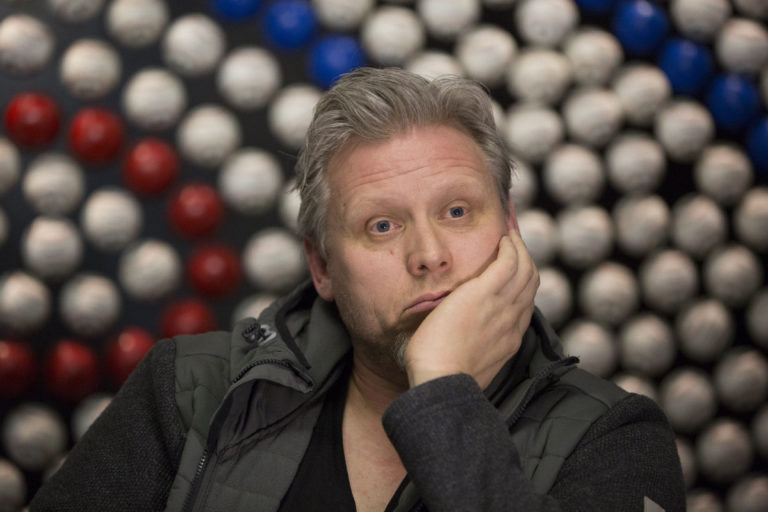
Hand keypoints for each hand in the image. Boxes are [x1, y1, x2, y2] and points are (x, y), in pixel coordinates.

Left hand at [404, 230, 538, 388]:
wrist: (440, 381)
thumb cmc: (443, 378)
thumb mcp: (469, 364)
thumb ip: (475, 350)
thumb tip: (463, 343)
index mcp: (509, 339)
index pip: (524, 304)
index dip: (522, 284)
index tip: (514, 272)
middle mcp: (512, 321)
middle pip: (531, 283)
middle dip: (526, 260)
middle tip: (515, 245)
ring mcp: (502, 307)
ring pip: (525, 269)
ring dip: (520, 248)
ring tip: (510, 235)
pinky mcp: (484, 293)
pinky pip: (508, 262)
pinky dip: (510, 246)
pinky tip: (503, 238)